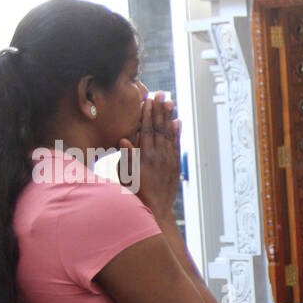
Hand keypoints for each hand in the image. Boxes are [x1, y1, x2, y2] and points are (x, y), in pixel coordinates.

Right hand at [120, 93, 180, 219]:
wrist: (156, 208)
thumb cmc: (135, 192)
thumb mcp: (125, 175)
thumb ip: (126, 157)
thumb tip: (124, 140)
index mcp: (145, 157)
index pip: (146, 130)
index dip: (147, 114)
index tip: (147, 100)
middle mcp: (159, 156)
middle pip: (159, 128)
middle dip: (160, 109)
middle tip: (161, 94)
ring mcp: (169, 160)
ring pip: (170, 134)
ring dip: (169, 116)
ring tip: (170, 101)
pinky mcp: (176, 165)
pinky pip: (177, 145)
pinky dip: (177, 133)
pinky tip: (178, 122)